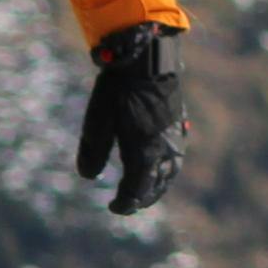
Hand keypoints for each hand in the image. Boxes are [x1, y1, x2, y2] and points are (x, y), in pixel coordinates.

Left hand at [79, 23, 189, 214]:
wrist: (148, 59)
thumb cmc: (119, 89)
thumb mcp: (97, 121)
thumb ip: (92, 152)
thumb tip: (89, 177)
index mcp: (144, 153)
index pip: (137, 190)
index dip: (125, 203)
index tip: (113, 208)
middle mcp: (165, 150)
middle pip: (157, 186)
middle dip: (143, 199)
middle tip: (129, 204)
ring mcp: (175, 137)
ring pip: (171, 173)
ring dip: (158, 186)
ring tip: (148, 191)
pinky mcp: (179, 125)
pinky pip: (176, 158)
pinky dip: (167, 170)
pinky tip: (160, 164)